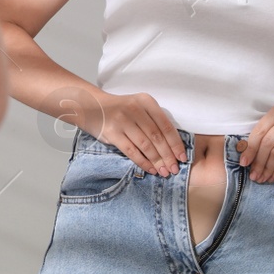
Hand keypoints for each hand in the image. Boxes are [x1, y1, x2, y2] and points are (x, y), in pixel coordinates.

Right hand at [53, 88, 185, 176]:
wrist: (91, 106)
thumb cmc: (119, 109)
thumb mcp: (138, 106)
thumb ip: (153, 120)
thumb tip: (172, 146)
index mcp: (146, 101)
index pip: (166, 125)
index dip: (176, 143)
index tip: (182, 157)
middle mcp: (135, 109)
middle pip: (157, 137)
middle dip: (168, 156)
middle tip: (174, 169)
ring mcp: (123, 120)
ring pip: (145, 145)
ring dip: (156, 161)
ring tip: (163, 172)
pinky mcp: (112, 132)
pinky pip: (131, 151)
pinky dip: (142, 162)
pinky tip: (150, 169)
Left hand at [237, 101, 273, 182]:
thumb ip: (267, 134)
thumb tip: (246, 155)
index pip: (259, 130)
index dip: (249, 148)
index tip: (244, 162)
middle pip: (267, 143)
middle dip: (257, 161)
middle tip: (253, 174)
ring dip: (267, 168)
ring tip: (262, 177)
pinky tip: (273, 176)